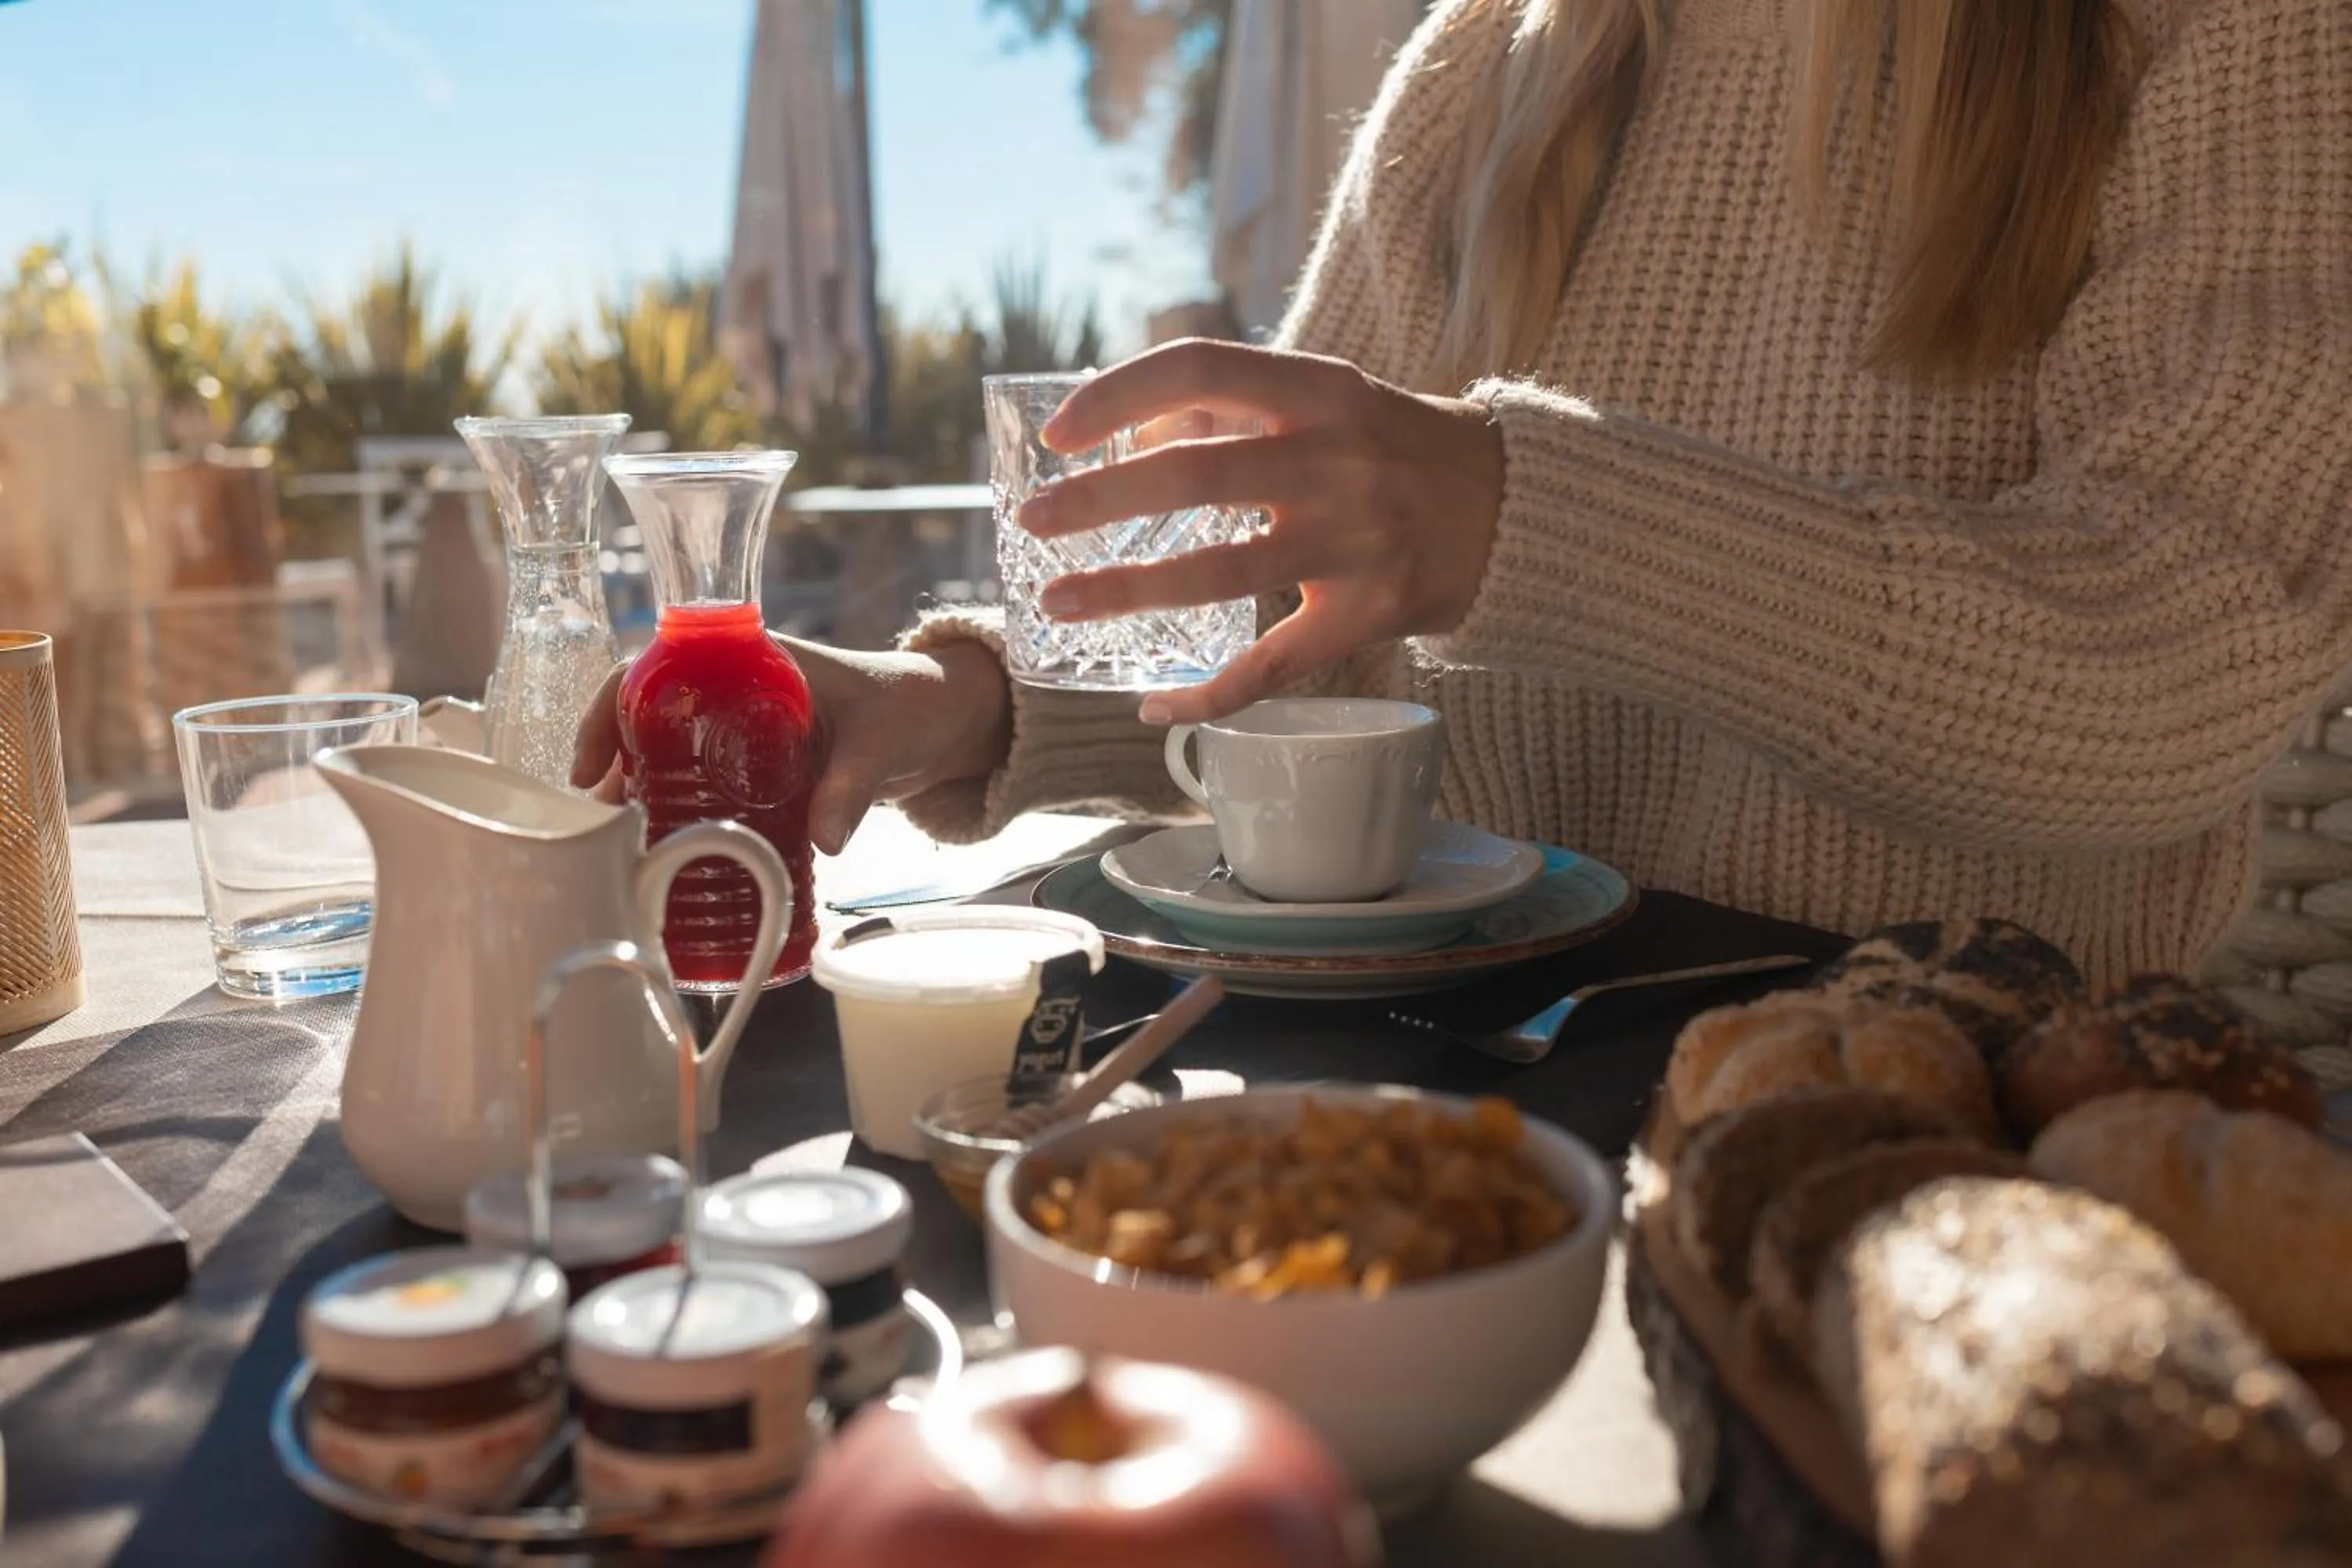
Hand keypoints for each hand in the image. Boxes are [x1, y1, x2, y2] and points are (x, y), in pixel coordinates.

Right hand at [571, 636, 1010, 853]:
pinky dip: (684, 815)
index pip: (654, 665)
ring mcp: (744, 731)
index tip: (590, 764)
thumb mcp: (881, 744)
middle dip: (614, 769)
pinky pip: (708, 786)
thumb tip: (826, 839)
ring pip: (671, 755)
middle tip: (596, 824)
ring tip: (619, 846)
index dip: (609, 708)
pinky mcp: (760, 767)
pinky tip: (669, 854)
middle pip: (647, 718)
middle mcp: (734, 689)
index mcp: (752, 659)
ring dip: (642, 797)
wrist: (946, 720)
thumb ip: (854, 787)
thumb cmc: (911, 708)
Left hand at [1020, 339, 1504, 723]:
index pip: (1199, 371)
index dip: (1118, 397)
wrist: (1514, 508)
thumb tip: (1130, 427)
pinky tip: (1153, 707)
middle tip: (1030, 523)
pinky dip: (1206, 695)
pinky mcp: (1367, 615)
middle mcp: (1337, 462)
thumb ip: (1236, 408)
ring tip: (1058, 604)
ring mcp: (1354, 543)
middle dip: (1097, 501)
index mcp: (1321, 391)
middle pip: (1194, 477)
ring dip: (1125, 591)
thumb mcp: (1329, 398)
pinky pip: (1271, 666)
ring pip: (1217, 575)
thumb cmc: (1397, 445)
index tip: (1059, 435)